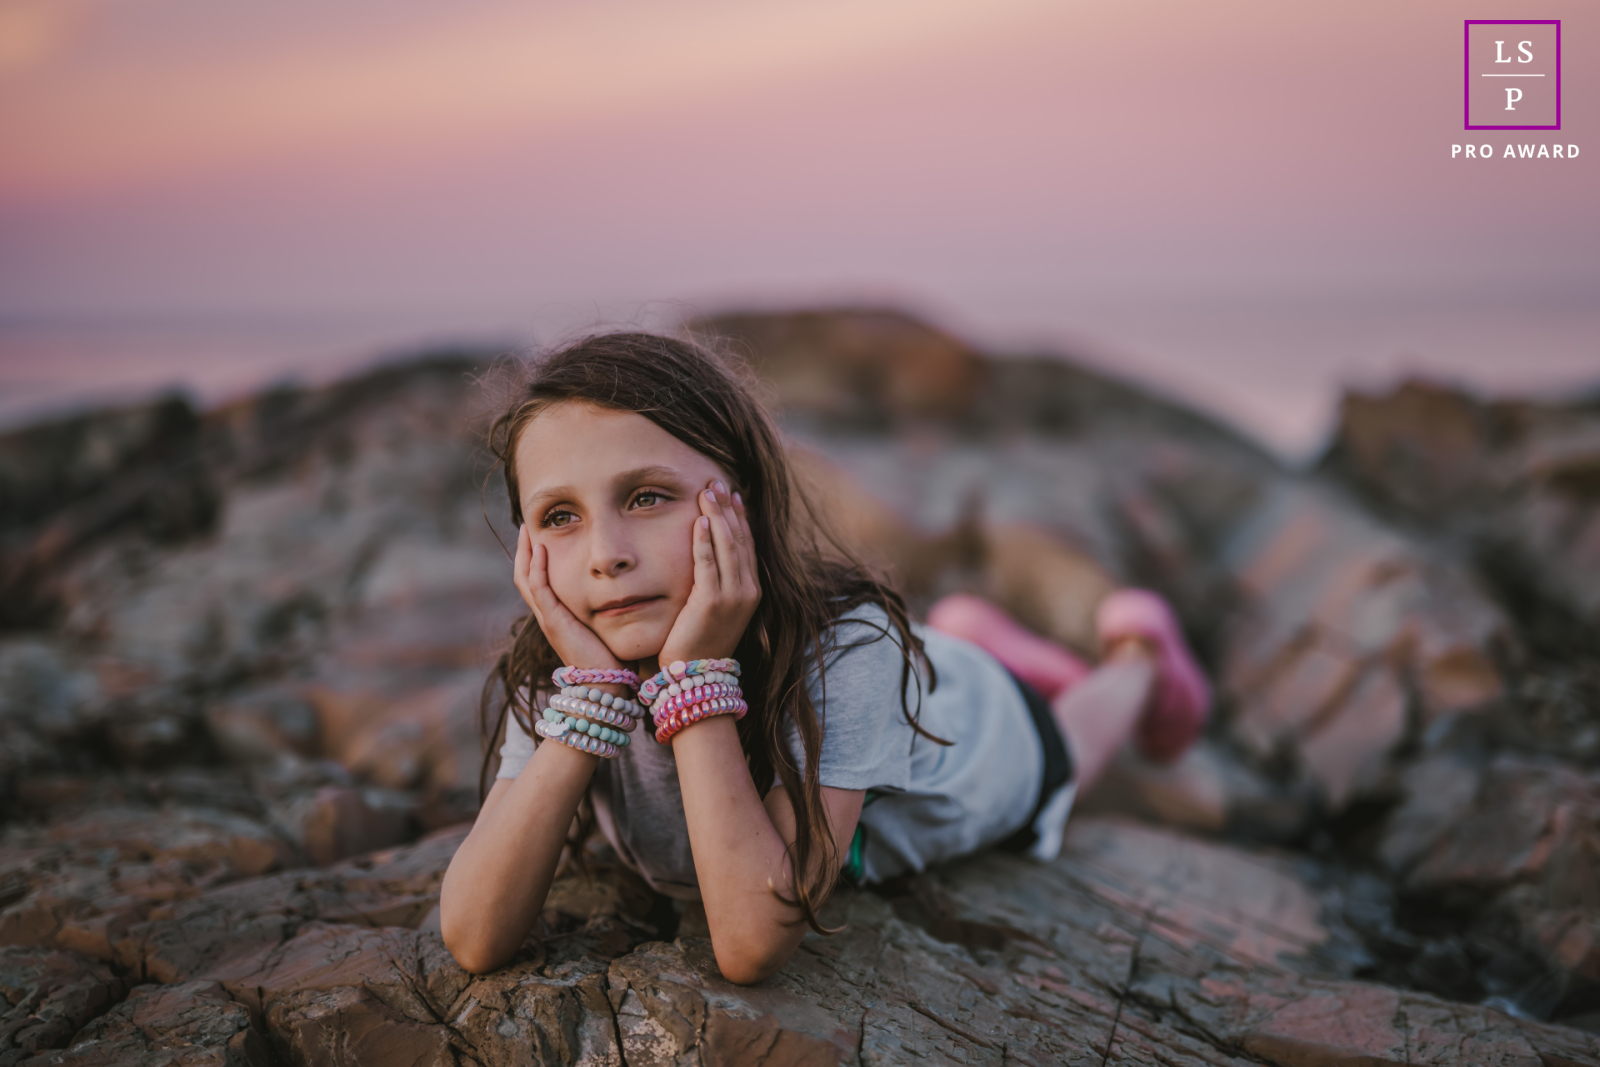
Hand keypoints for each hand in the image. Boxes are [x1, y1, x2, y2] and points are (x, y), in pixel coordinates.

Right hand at [513, 524, 621, 670]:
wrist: (607, 685)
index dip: (534, 559)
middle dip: (523, 551)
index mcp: (556, 617)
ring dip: (525, 553)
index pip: (536, 582)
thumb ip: (605, 610)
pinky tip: (542, 549)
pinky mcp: (554, 622)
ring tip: (527, 531)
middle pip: (523, 577)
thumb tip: (620, 593)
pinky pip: (540, 589)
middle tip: (525, 527)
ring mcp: (548, 619)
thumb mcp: (604, 626)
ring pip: (525, 580)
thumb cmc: (612, 659)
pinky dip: (538, 568)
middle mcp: (547, 616)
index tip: (539, 536)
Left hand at [658, 481, 761, 664]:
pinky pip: (709, 563)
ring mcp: (733, 597)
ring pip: (728, 546)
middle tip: (716, 482)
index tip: (731, 494)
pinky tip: (699, 520)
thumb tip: (705, 554)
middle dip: (728, 508)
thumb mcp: (712, 609)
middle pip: (740, 539)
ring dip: (717, 515)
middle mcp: (747, 591)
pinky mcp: (711, 603)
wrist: (693, 676)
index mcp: (751, 591)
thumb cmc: (697, 642)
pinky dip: (705, 539)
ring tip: (706, 491)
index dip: (740, 516)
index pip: (747, 544)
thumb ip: (714, 582)